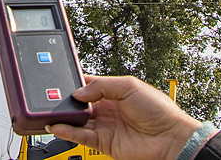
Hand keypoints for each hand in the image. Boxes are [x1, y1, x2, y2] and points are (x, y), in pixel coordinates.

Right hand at [48, 75, 200, 159]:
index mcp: (114, 91)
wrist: (170, 137)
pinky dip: (67, 132)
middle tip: (52, 96)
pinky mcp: (103, 142)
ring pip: (77, 120)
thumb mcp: (129, 86)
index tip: (60, 78)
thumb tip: (79, 91)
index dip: (75, 82)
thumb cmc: (159, 110)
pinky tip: (58, 126)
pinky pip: (81, 136)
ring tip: (50, 111)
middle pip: (80, 102)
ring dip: (64, 116)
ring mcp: (105, 125)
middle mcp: (107, 108)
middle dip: (66, 99)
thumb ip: (102, 86)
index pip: (88, 84)